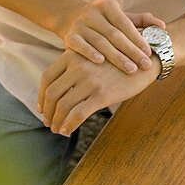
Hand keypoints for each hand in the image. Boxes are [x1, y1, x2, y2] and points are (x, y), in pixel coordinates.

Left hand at [37, 48, 159, 134]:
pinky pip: (77, 114)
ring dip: (56, 121)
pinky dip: (69, 125)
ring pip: (62, 106)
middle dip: (47, 111)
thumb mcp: (93, 53)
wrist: (144, 56)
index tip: (41, 107)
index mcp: (73, 54)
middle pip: (51, 93)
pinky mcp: (101, 95)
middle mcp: (78, 65)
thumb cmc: (118, 57)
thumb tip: (60, 85)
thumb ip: (76, 63)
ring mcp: (89, 80)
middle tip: (47, 121)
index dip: (40, 95)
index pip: (47, 77)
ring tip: (56, 128)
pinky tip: (67, 131)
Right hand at [59, 0, 164, 73]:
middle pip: (114, 34)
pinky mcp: (69, 36)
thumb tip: (162, 26)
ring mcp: (79, 24)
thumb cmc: (104, 22)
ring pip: (100, 42)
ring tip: (131, 69)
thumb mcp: (120, 17)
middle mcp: (92, 11)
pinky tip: (101, 62)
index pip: (125, 23)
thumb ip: (141, 21)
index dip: (137, 38)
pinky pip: (80, 45)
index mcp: (106, 3)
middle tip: (145, 65)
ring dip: (116, 57)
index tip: (149, 52)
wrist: (72, 18)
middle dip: (132, 51)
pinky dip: (90, 53)